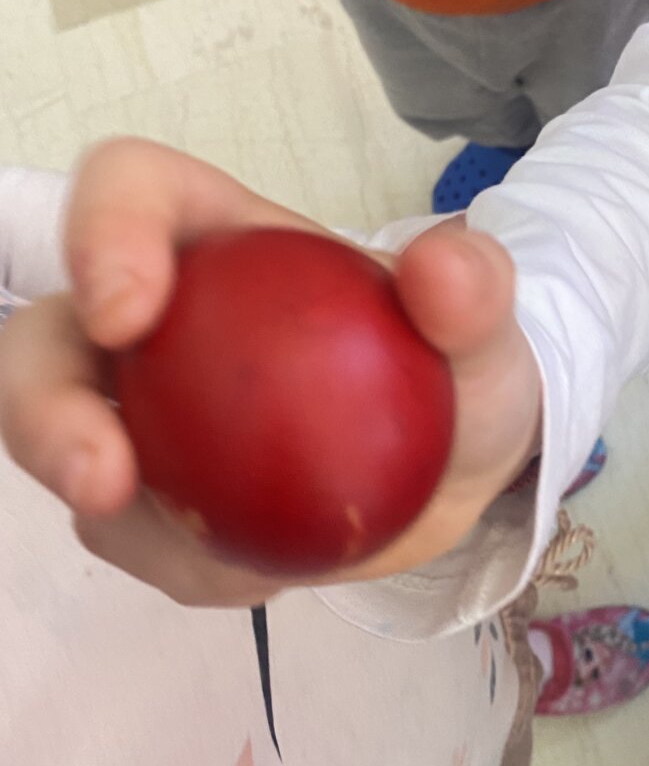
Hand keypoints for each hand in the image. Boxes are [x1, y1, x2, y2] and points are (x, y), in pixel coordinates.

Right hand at [0, 139, 542, 605]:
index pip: (131, 191)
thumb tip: (443, 268)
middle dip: (45, 404)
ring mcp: (139, 412)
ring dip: (117, 516)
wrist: (453, 467)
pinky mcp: (150, 501)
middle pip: (47, 337)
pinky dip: (186, 566)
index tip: (130, 309)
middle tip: (104, 476)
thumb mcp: (486, 332)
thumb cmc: (452, 370)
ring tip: (224, 560)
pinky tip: (260, 574)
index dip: (101, 231)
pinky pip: (134, 540)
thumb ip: (476, 290)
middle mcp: (155, 316)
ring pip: (68, 453)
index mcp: (216, 236)